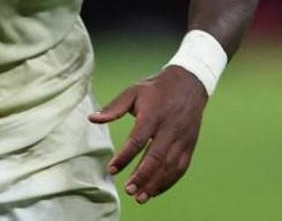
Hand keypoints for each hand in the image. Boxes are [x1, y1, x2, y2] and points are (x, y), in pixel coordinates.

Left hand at [89, 66, 207, 203]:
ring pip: (170, 166)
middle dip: (142, 176)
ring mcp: (182, 138)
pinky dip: (168, 182)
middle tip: (128, 190)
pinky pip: (180, 168)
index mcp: (153, 114)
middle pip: (156, 157)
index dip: (124, 157)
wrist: (189, 83)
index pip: (138, 140)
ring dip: (155, 184)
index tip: (111, 169)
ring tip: (140, 197)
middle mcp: (169, 128)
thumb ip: (113, 107)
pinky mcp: (190, 145)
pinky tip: (155, 191)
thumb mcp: (133, 92)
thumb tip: (92, 119)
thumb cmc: (156, 89)